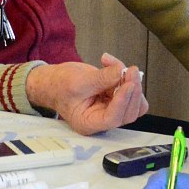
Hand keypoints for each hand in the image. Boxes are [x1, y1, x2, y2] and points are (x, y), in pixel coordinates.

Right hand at [26, 52, 147, 134]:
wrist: (54, 82)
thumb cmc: (59, 85)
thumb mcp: (77, 81)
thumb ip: (100, 79)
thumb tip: (121, 72)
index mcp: (88, 122)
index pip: (112, 118)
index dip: (123, 101)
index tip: (128, 84)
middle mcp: (102, 120)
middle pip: (128, 112)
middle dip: (132, 90)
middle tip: (129, 70)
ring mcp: (111, 109)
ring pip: (134, 103)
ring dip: (131, 82)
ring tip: (116, 65)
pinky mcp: (115, 98)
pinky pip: (130, 91)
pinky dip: (126, 77)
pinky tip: (113, 65)